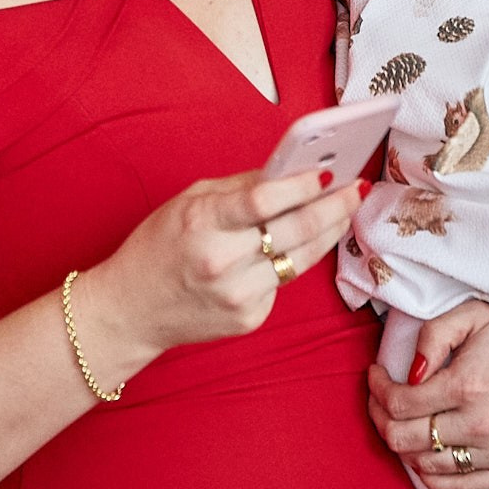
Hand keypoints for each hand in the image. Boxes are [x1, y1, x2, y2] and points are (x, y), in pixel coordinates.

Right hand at [84, 169, 366, 364]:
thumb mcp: (188, 202)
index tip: (329, 173)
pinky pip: (284, 281)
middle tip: (357, 189)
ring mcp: (239, 296)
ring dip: (330, 232)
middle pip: (295, 231)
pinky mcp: (250, 318)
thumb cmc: (157, 247)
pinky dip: (297, 259)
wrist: (130, 310)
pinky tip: (307, 241)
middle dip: (334, 207)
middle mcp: (222, 262)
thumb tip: (290, 170)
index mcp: (203, 224)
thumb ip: (240, 187)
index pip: (264, 201)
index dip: (302, 186)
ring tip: (346, 210)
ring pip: (301, 259)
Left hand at [368, 301, 488, 488]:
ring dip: (406, 444)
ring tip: (407, 421)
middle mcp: (485, 424)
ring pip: (426, 465)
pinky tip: (426, 454)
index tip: (377, 376)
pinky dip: (433, 475)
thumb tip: (409, 374)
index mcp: (470, 385)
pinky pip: (459, 488)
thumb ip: (433, 335)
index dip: (377, 390)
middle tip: (381, 401)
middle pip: (405, 439)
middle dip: (382, 418)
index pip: (399, 403)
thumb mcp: (472, 315)